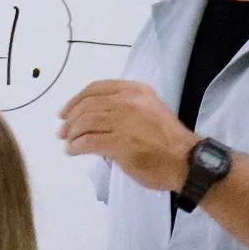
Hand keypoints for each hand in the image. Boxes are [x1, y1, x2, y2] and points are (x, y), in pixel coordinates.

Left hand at [58, 79, 195, 191]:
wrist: (187, 161)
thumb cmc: (168, 141)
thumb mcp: (148, 111)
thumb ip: (124, 110)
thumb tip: (95, 120)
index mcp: (136, 90)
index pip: (97, 88)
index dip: (76, 100)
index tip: (65, 111)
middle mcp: (129, 101)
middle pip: (87, 105)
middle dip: (70, 119)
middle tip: (62, 131)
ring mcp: (124, 121)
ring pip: (85, 122)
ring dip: (71, 134)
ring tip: (68, 143)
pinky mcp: (119, 143)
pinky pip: (88, 142)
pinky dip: (76, 147)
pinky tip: (74, 151)